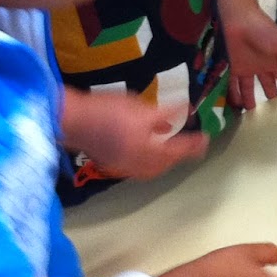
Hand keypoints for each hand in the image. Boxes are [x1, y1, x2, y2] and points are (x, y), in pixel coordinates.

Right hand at [66, 92, 207, 179]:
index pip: (176, 149)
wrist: (70, 120)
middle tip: (193, 145)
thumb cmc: (105, 109)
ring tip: (174, 149)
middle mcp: (136, 162)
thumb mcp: (139, 106)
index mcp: (145, 148)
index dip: (192, 144)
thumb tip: (186, 112)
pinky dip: (151, 163)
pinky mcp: (112, 164)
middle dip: (180, 156)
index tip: (205, 139)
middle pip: (165, 164)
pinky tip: (151, 150)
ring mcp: (123, 166)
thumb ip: (165, 113)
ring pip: (152, 169)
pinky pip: (139, 169)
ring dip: (167, 161)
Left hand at [225, 4, 276, 109]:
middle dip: (270, 94)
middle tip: (272, 109)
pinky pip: (233, 84)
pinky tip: (234, 105)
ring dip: (249, 99)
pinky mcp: (233, 67)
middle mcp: (261, 65)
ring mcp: (246, 67)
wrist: (239, 19)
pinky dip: (233, 94)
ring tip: (250, 111)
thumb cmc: (262, 30)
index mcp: (275, 60)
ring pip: (248, 87)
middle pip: (266, 83)